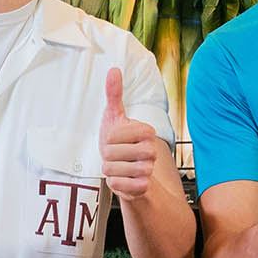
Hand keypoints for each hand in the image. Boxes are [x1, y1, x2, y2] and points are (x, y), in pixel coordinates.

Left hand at [100, 67, 158, 202]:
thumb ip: (114, 93)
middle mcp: (151, 150)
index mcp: (146, 131)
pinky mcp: (143, 187)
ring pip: (115, 170)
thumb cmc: (118, 142)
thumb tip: (114, 70)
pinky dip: (114, 183)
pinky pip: (119, 185)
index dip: (108, 139)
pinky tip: (119, 179)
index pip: (115, 135)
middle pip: (112, 153)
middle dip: (106, 156)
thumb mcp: (114, 117)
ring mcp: (148, 169)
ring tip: (116, 167)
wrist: (127, 171)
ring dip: (109, 170)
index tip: (115, 139)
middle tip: (114, 156)